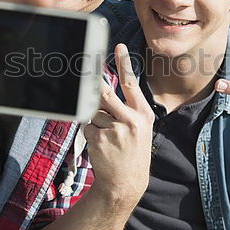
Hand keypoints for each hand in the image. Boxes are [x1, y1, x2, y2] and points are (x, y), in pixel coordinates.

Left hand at [83, 44, 154, 204]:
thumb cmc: (131, 152)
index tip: (119, 46)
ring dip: (95, 120)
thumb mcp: (139, 128)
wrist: (126, 182)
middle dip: (93, 83)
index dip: (124, 63)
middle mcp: (131, 120)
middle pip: (105, 93)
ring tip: (107, 136)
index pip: (132, 84)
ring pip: (93, 112)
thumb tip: (103, 88)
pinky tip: (101, 145)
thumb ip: (126, 108)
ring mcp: (115, 130)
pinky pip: (87, 126)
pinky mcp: (99, 139)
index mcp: (143, 114)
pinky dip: (90, 133)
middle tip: (85, 72)